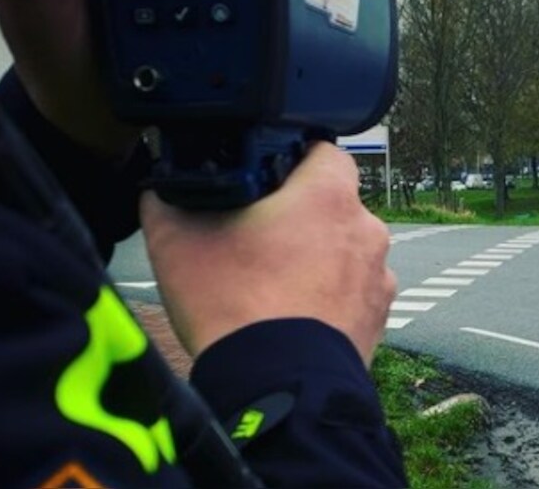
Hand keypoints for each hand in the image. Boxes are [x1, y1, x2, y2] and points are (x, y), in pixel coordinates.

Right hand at [140, 143, 396, 366]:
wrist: (275, 387)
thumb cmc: (232, 305)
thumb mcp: (177, 242)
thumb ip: (168, 200)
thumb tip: (159, 188)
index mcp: (328, 194)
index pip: (325, 152)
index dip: (294, 160)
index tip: (267, 180)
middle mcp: (366, 228)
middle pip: (335, 205)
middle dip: (303, 217)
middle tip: (262, 240)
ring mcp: (379, 275)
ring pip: (347, 251)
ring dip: (320, 260)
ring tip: (276, 286)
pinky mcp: (380, 317)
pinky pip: (355, 293)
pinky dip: (332, 298)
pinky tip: (297, 315)